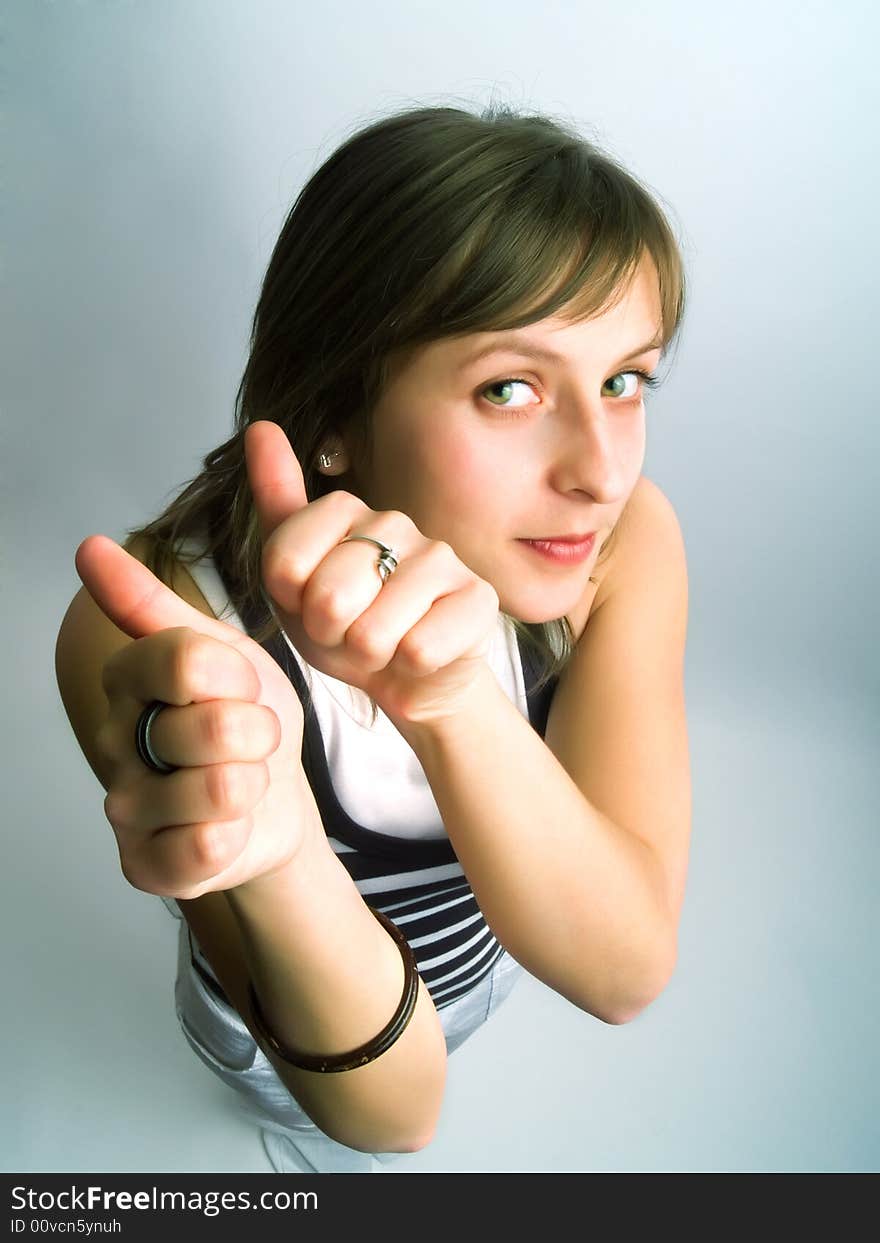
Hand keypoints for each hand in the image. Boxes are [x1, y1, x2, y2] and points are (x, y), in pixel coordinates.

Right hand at [75, 536, 314, 898]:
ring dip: (255, 785)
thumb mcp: (220, 652)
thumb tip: (88, 546)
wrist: (276, 801)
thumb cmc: (245, 720)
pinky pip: (208, 847)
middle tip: (249, 741)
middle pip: (215, 726)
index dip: (240, 677)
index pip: (188, 659)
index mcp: (127, 680)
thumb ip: (153, 603)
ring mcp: (126, 808)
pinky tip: (231, 827)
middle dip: (259, 734)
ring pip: (221, 788)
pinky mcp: (147, 866)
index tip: (242, 688)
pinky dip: (239, 834)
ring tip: (243, 782)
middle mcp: (113, 742)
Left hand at [245, 421, 500, 727]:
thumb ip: (275, 505)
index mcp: (346, 511)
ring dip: (371, 655)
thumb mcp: (292, 576)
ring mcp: (441, 557)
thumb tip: (261, 426)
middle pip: (330, 596)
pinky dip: (411, 666)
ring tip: (383, 646)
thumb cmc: (348, 628)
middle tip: (349, 633)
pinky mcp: (478, 597)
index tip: (308, 607)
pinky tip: (421, 654)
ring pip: (375, 630)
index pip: (285, 562)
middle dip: (331, 635)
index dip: (292, 603)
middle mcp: (396, 522)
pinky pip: (421, 649)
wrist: (407, 678)